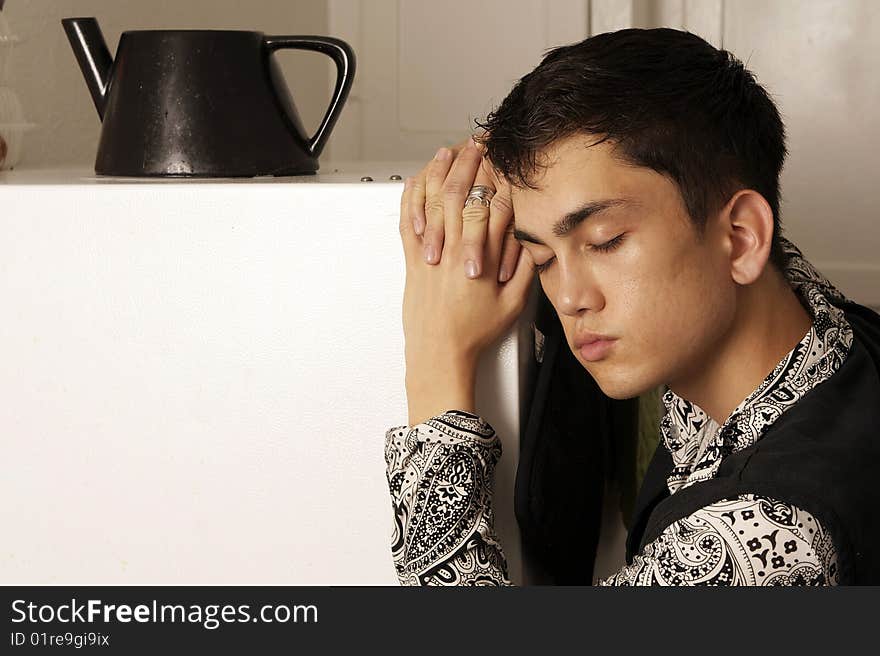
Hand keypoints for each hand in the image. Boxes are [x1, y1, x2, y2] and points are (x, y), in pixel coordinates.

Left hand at [399, 138, 535, 425]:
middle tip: (476, 142)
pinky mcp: (411, 259)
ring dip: (440, 171)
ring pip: (431, 201)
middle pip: (459, 193)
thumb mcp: (513, 304)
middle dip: (469, 163)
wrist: (439, 353)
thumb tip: (530, 238)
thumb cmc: (474, 332)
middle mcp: (450, 249)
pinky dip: (413, 196)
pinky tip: (418, 179)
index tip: (501, 158)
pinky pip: (407, 220)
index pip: (487, 205)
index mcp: (477, 258)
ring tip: (449, 151)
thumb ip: (524, 268)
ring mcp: (427, 252)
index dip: (495, 176)